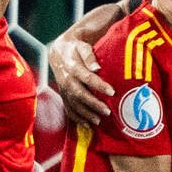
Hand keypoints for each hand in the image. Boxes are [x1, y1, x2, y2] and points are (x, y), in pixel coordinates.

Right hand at [46, 3, 125, 124]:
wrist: (58, 51)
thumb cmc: (75, 47)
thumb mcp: (82, 45)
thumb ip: (89, 55)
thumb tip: (97, 68)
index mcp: (71, 65)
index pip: (86, 77)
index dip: (99, 85)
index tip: (112, 91)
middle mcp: (66, 79)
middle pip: (79, 93)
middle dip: (93, 104)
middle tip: (107, 111)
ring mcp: (63, 89)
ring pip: (73, 104)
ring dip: (86, 114)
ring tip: (99, 121)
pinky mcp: (63, 95)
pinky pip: (68, 108)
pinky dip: (77, 118)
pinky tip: (87, 125)